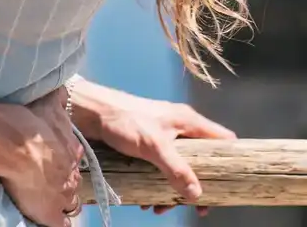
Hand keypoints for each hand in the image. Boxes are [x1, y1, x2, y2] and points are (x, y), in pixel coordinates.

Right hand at [0, 88, 83, 226]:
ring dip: (62, 200)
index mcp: (71, 148)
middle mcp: (71, 172)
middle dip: (63, 179)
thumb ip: (56, 98)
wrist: (10, 142)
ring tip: (47, 197)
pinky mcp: (51, 213)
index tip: (53, 158)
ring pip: (71, 202)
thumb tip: (61, 89)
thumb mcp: (47, 103)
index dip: (64, 159)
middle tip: (48, 177)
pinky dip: (60, 222)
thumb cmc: (26, 122)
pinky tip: (51, 217)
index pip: (73, 157)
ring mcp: (63, 194)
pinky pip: (63, 224)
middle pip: (73, 179)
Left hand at [72, 80, 235, 215]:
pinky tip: (147, 200)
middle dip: (195, 187)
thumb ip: (176, 169)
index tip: (228, 187)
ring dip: (173, 191)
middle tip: (193, 209)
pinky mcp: (148, 145)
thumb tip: (197, 195)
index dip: (230, 162)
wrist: (90, 112)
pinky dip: (158, 185)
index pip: (222, 140)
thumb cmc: (123, 120)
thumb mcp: (153, 146)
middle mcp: (179, 128)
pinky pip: (161, 169)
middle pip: (201, 162)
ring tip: (159, 207)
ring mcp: (164, 136)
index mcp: (188, 121)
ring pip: (180, 169)